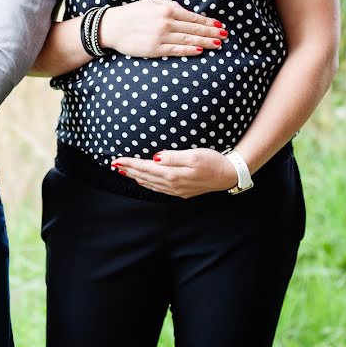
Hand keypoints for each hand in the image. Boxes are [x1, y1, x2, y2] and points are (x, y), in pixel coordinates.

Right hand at [99, 0, 225, 57]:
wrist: (112, 27)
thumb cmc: (131, 14)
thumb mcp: (151, 3)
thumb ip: (168, 6)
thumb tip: (184, 11)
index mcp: (167, 9)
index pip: (193, 16)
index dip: (208, 21)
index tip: (219, 24)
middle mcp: (166, 22)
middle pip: (194, 28)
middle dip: (211, 32)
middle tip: (226, 35)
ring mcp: (161, 36)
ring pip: (188, 39)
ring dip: (205, 41)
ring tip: (219, 44)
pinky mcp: (155, 49)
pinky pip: (176, 49)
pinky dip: (189, 49)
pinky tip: (200, 50)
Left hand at [111, 148, 238, 197]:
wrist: (230, 174)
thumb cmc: (213, 160)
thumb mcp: (194, 154)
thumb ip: (173, 157)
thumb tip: (155, 158)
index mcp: (173, 174)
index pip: (145, 168)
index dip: (129, 163)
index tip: (116, 160)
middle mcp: (173, 184)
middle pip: (145, 177)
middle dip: (129, 170)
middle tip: (115, 165)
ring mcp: (177, 190)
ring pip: (151, 184)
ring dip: (137, 178)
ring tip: (125, 172)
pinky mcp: (183, 192)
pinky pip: (159, 189)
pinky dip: (148, 184)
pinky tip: (144, 181)